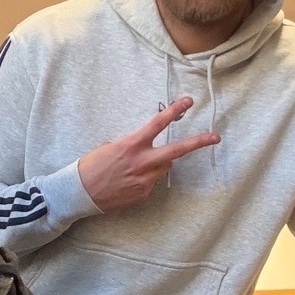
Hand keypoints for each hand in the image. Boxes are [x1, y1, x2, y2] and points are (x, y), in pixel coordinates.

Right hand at [76, 98, 219, 211]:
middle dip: (198, 142)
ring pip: (163, 166)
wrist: (79, 193)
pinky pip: (151, 180)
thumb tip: (147, 149)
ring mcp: (144, 180)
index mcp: (131, 145)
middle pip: (177, 150)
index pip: (158, 124)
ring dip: (156, 162)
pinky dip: (143, 177)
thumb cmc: (90, 166)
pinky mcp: (142, 193)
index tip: (188, 102)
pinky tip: (126, 180)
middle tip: (215, 137)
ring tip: (132, 167)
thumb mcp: (109, 147)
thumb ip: (132, 145)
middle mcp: (142, 162)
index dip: (174, 110)